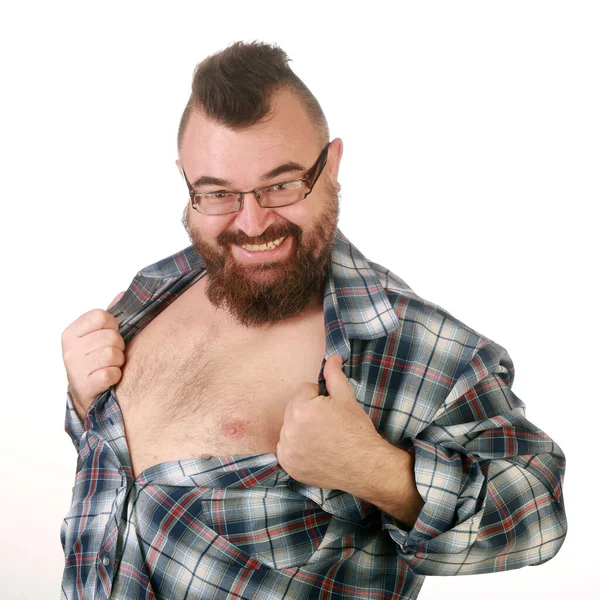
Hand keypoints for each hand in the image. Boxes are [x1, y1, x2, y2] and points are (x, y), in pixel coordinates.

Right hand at [61, 292, 125, 419]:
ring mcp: (75, 367)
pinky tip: (107, 377)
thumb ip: (109, 316)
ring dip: (118, 361)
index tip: (109, 334)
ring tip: (109, 365)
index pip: (102, 316)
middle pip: (112, 336)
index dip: (113, 325)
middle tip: (110, 354)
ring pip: (113, 354)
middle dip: (118, 346)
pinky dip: (115, 376)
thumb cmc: (95, 359)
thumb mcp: (97, 335)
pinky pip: (111, 373)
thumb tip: (124, 293)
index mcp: (72, 332)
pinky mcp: (84, 385)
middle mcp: (70, 348)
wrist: (86, 392)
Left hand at [276, 354, 384, 491]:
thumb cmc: (357, 431)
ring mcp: (287, 450)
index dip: (319, 397)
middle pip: (293, 407)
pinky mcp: (288, 465)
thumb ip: (334, 374)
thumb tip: (332, 356)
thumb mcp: (346, 398)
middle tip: (328, 424)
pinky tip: (314, 450)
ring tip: (322, 437)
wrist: (365, 467)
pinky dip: (296, 448)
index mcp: (301, 408)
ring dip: (300, 428)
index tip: (331, 411)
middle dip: (308, 411)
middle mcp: (289, 429)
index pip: (303, 390)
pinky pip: (286, 447)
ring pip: (289, 427)